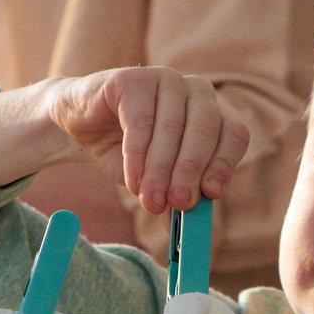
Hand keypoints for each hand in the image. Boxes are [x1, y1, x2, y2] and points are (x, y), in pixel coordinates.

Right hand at [46, 67, 249, 215]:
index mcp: (211, 115)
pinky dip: (137, 155)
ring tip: (149, 201)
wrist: (81, 128)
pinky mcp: (132, 79)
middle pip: (204, 130)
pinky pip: (140, 120)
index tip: (212, 194)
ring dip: (161, 170)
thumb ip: (174, 201)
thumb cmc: (126, 152)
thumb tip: (189, 234)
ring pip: (171, 128)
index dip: (224, 164)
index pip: (232, 135)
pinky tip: (132, 180)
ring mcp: (165, 80)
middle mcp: (195, 92)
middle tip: (179, 204)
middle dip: (190, 172)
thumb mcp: (155, 182)